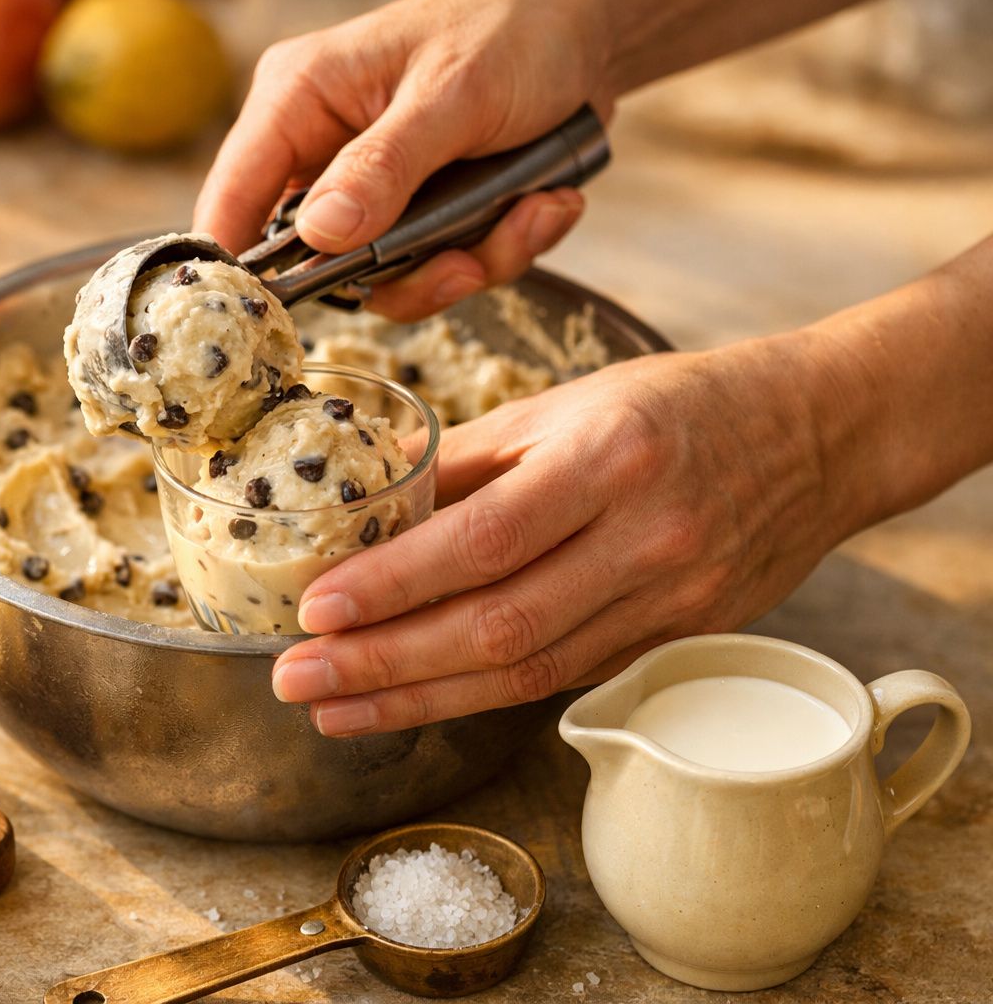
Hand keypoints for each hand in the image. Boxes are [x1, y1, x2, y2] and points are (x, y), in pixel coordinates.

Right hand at [193, 0, 613, 319]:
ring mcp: (371, 192)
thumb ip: (384, 165)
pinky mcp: (417, 216)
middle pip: (318, 265)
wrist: (584, 29)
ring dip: (468, 262)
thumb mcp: (451, 94)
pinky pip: (438, 269)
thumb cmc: (510, 30)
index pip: (232, 200)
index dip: (243, 273)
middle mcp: (322, 154)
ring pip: (387, 279)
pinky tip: (543, 203)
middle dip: (406, 274)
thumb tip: (320, 234)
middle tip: (467, 261)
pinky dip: (500, 249)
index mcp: (298, 101)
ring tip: (533, 210)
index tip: (283, 323)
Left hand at [271, 338, 862, 734]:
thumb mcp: (567, 403)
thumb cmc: (680, 403)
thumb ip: (467, 458)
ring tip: (334, 710)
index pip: (483, 540)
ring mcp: (669, 598)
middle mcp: (642, 537)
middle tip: (295, 682)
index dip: (394, 585)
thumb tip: (364, 504)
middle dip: (384, 664)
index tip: (315, 610)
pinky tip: (415, 702)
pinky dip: (480, 694)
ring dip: (418, 699)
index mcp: (606, 458)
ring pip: (526, 669)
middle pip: (496, 625)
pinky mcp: (677, 636)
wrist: (818, 434)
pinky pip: (563, 675)